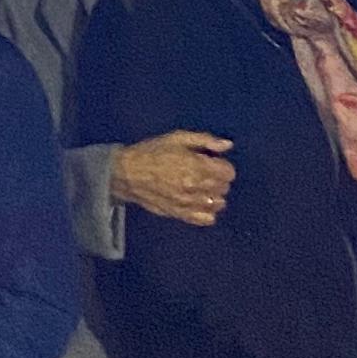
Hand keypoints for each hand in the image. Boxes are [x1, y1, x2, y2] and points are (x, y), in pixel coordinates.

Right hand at [111, 132, 235, 226]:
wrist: (128, 173)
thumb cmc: (153, 152)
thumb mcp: (178, 138)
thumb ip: (205, 141)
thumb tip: (228, 145)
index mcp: (196, 166)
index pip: (228, 173)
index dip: (223, 166)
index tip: (214, 163)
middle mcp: (195, 187)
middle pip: (224, 189)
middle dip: (219, 180)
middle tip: (207, 173)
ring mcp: (188, 204)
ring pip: (217, 205)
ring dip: (215, 196)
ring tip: (203, 188)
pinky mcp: (180, 215)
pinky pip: (206, 219)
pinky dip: (208, 212)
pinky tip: (200, 203)